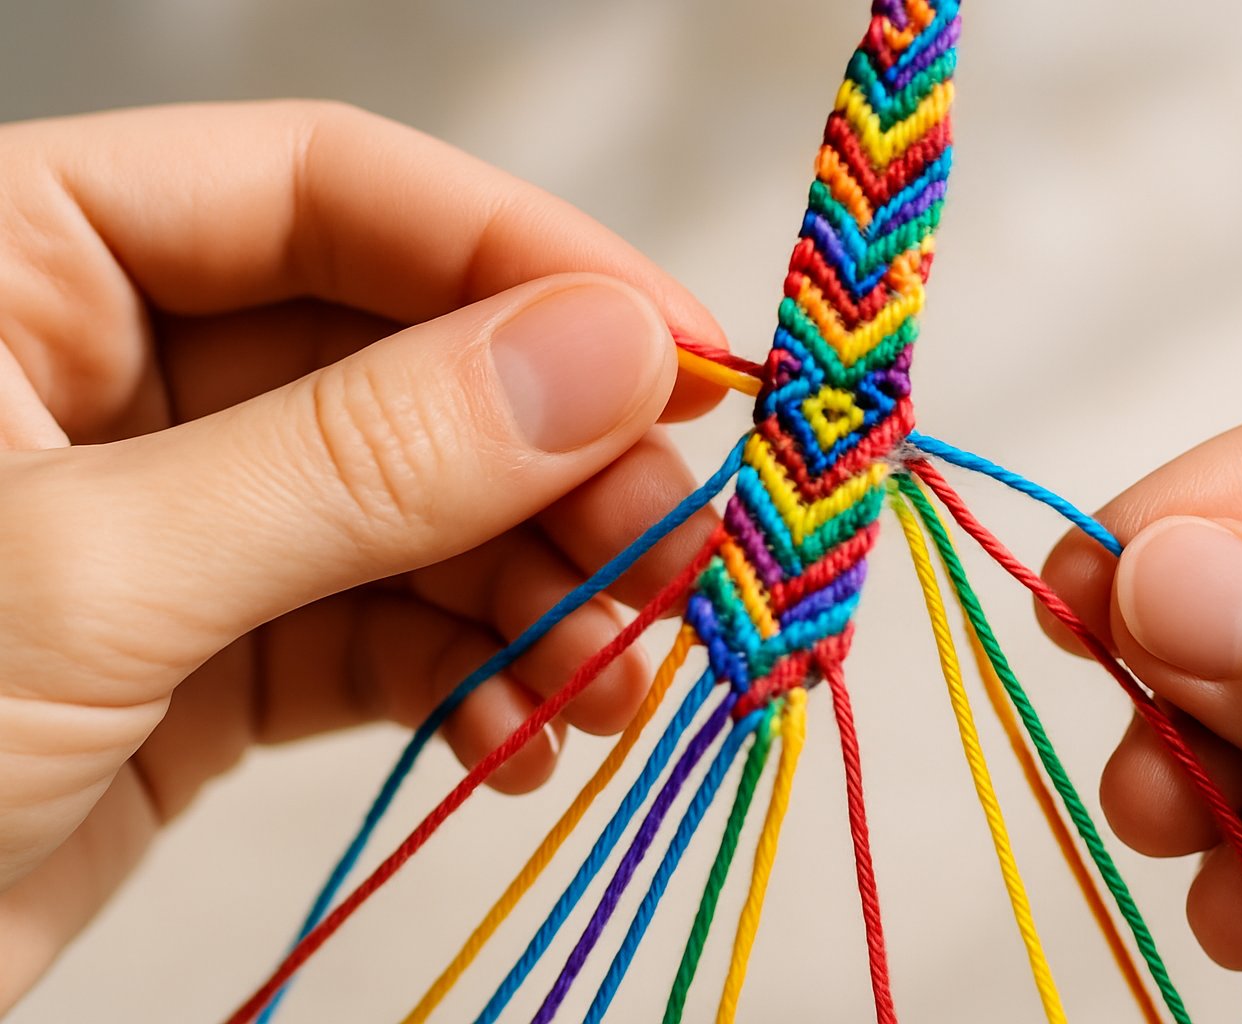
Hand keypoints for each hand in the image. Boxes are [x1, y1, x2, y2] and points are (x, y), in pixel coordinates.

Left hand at [0, 101, 726, 1006]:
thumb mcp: (97, 578)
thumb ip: (364, 460)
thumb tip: (607, 359)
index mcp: (26, 255)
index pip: (332, 193)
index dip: (525, 260)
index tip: (681, 358)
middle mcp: (111, 368)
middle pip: (405, 362)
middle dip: (555, 463)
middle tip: (676, 548)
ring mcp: (176, 518)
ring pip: (419, 512)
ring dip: (542, 589)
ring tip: (622, 671)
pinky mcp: (209, 657)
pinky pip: (386, 633)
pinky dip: (478, 679)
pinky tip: (533, 730)